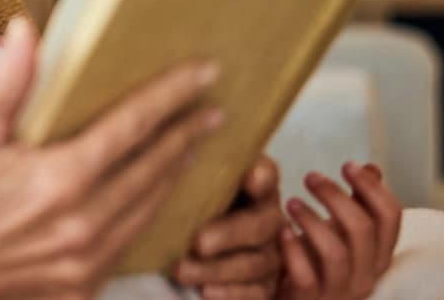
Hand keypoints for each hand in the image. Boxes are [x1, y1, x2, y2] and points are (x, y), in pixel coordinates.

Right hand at [0, 16, 225, 299]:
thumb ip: (10, 82)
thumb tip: (28, 28)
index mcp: (57, 179)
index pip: (134, 127)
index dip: (174, 97)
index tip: (205, 74)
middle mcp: (80, 224)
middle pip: (153, 168)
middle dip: (187, 134)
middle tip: (212, 107)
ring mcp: (82, 264)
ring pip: (149, 210)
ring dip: (175, 174)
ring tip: (193, 145)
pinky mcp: (77, 291)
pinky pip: (128, 246)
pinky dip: (148, 215)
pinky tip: (154, 196)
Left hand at [172, 155, 285, 298]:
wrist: (200, 234)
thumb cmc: (197, 199)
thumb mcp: (195, 178)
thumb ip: (194, 167)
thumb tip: (171, 157)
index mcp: (257, 184)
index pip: (266, 174)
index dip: (261, 176)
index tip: (250, 178)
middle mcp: (270, 216)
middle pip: (259, 225)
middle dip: (228, 234)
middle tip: (198, 242)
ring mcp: (272, 251)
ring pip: (254, 263)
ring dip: (217, 269)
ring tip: (182, 270)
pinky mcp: (267, 283)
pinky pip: (256, 293)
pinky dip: (229, 293)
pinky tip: (204, 291)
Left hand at [278, 162, 402, 299]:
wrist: (293, 297)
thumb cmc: (317, 260)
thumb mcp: (342, 231)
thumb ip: (359, 204)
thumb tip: (372, 168)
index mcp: (378, 255)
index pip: (391, 217)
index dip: (372, 187)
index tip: (347, 165)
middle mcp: (365, 276)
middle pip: (363, 230)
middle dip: (335, 196)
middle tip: (310, 177)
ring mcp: (339, 293)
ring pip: (336, 253)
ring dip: (312, 220)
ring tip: (291, 202)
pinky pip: (306, 277)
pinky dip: (294, 251)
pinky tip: (282, 230)